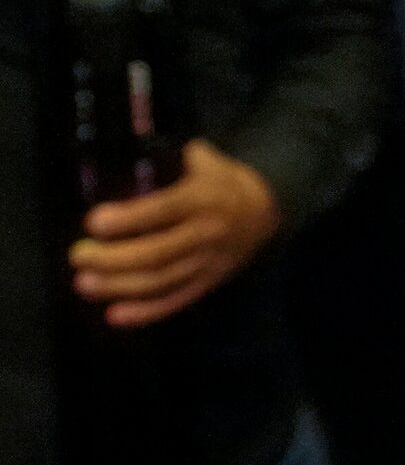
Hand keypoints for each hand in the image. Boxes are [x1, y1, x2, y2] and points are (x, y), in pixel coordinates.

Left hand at [69, 138, 280, 326]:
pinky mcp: (209, 282)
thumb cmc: (221, 181)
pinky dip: (147, 312)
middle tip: (78, 256)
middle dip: (114, 258)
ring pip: (163, 281)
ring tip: (85, 283)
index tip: (94, 222)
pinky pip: (177, 301)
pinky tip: (116, 316)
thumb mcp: (204, 161)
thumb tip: (128, 148)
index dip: (130, 219)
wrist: (265, 208)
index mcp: (205, 198)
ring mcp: (210, 261)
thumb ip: (171, 157)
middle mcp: (208, 232)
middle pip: (159, 253)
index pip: (165, 210)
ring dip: (121, 286)